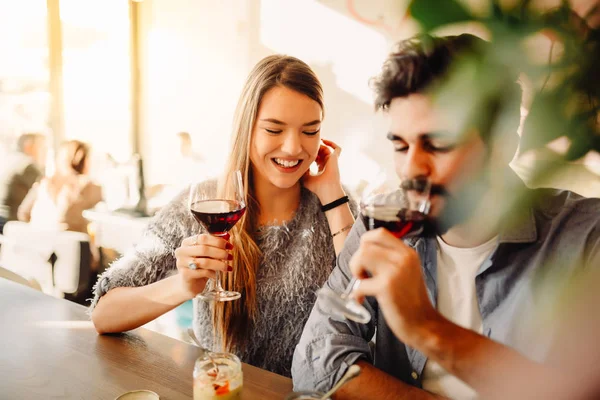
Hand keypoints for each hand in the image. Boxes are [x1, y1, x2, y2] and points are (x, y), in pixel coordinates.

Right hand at [174, 233, 231, 298]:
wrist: (190, 284)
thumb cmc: (200, 266)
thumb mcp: (208, 254)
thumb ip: (215, 244)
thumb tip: (227, 236)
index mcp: (187, 242)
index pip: (203, 238)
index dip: (218, 241)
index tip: (229, 246)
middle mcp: (182, 251)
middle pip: (204, 249)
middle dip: (220, 253)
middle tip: (230, 257)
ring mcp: (181, 263)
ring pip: (204, 262)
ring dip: (219, 264)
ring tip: (227, 267)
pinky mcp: (185, 274)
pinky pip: (203, 272)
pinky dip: (212, 273)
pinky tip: (217, 275)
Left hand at [303, 139, 343, 202]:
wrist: (326, 190)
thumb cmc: (316, 187)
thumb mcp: (305, 178)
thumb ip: (302, 170)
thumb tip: (297, 162)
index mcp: (321, 168)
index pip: (316, 158)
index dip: (310, 154)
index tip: (303, 151)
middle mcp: (327, 164)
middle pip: (321, 152)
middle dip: (315, 148)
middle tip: (307, 144)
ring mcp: (331, 161)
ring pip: (327, 149)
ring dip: (320, 146)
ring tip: (313, 144)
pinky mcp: (335, 159)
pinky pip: (337, 149)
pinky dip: (332, 143)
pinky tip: (324, 141)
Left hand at [349, 228, 439, 346]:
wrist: (424, 324)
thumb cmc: (411, 301)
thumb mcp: (407, 272)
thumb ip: (391, 259)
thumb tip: (364, 252)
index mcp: (407, 253)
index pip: (380, 233)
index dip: (365, 242)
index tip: (363, 257)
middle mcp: (403, 258)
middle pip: (366, 244)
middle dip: (357, 258)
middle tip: (362, 274)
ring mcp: (395, 272)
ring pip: (362, 256)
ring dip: (356, 270)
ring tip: (362, 283)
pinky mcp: (386, 287)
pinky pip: (360, 284)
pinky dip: (356, 293)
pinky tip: (361, 300)